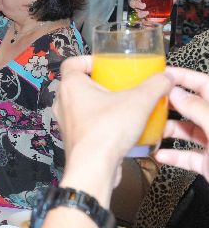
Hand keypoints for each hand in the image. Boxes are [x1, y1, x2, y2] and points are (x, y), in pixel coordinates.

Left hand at [55, 56, 171, 203]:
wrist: (94, 167)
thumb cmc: (107, 130)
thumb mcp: (139, 101)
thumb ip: (154, 86)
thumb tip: (165, 78)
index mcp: (71, 86)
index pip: (72, 63)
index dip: (87, 60)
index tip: (104, 64)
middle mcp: (62, 102)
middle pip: (77, 84)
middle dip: (98, 83)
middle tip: (118, 85)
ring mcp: (65, 122)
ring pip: (80, 106)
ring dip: (98, 104)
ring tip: (121, 106)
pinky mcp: (72, 139)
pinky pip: (84, 124)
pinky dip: (98, 123)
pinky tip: (118, 128)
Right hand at [129, 0, 178, 19]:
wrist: (159, 21)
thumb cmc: (161, 8)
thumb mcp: (167, 2)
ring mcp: (138, 7)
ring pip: (132, 3)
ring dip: (137, 4)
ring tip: (143, 6)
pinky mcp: (139, 14)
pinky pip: (137, 14)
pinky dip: (141, 14)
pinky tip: (146, 13)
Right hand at [154, 67, 208, 179]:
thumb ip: (197, 109)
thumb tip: (177, 92)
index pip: (204, 85)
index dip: (183, 76)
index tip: (162, 74)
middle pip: (191, 108)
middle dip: (169, 105)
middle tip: (149, 101)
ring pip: (186, 131)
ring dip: (167, 131)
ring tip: (150, 129)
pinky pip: (187, 156)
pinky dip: (172, 155)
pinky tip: (159, 154)